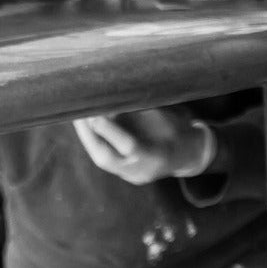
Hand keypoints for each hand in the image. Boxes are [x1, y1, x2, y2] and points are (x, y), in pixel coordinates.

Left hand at [72, 109, 219, 184]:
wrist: (190, 154)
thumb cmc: (180, 129)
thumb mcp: (167, 116)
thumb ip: (142, 110)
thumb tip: (115, 91)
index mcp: (157, 155)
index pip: (128, 145)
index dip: (109, 129)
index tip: (93, 111)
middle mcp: (141, 170)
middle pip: (106, 157)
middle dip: (87, 134)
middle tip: (76, 113)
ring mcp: (131, 175)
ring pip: (102, 159)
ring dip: (86, 137)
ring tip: (77, 117)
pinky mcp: (124, 174)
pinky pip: (104, 159)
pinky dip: (94, 142)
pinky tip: (85, 127)